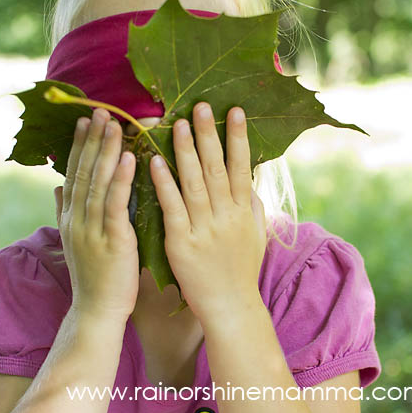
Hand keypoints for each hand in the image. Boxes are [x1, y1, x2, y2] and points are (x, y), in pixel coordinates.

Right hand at [53, 108, 140, 318]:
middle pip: (84, 171)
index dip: (80, 146)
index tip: (85, 120)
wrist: (96, 312)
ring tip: (114, 124)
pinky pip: (116, 204)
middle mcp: (77, 219)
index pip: (74, 173)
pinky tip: (129, 157)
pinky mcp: (113, 240)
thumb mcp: (75, 241)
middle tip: (100, 111)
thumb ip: (66, 211)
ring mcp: (92, 229)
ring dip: (106, 151)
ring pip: (98, 183)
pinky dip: (121, 179)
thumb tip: (58, 186)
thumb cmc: (93, 277)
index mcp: (71, 217)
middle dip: (93, 140)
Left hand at [149, 102, 266, 321]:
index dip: (238, 137)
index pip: (241, 167)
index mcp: (243, 211)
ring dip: (185, 151)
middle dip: (209, 134)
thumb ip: (252, 205)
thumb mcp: (256, 235)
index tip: (235, 110)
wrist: (230, 307)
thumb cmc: (241, 271)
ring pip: (194, 183)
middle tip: (201, 105)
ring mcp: (204, 228)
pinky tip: (155, 162)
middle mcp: (226, 215)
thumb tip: (248, 178)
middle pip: (217, 168)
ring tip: (177, 123)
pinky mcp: (182, 243)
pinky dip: (164, 183)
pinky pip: (172, 208)